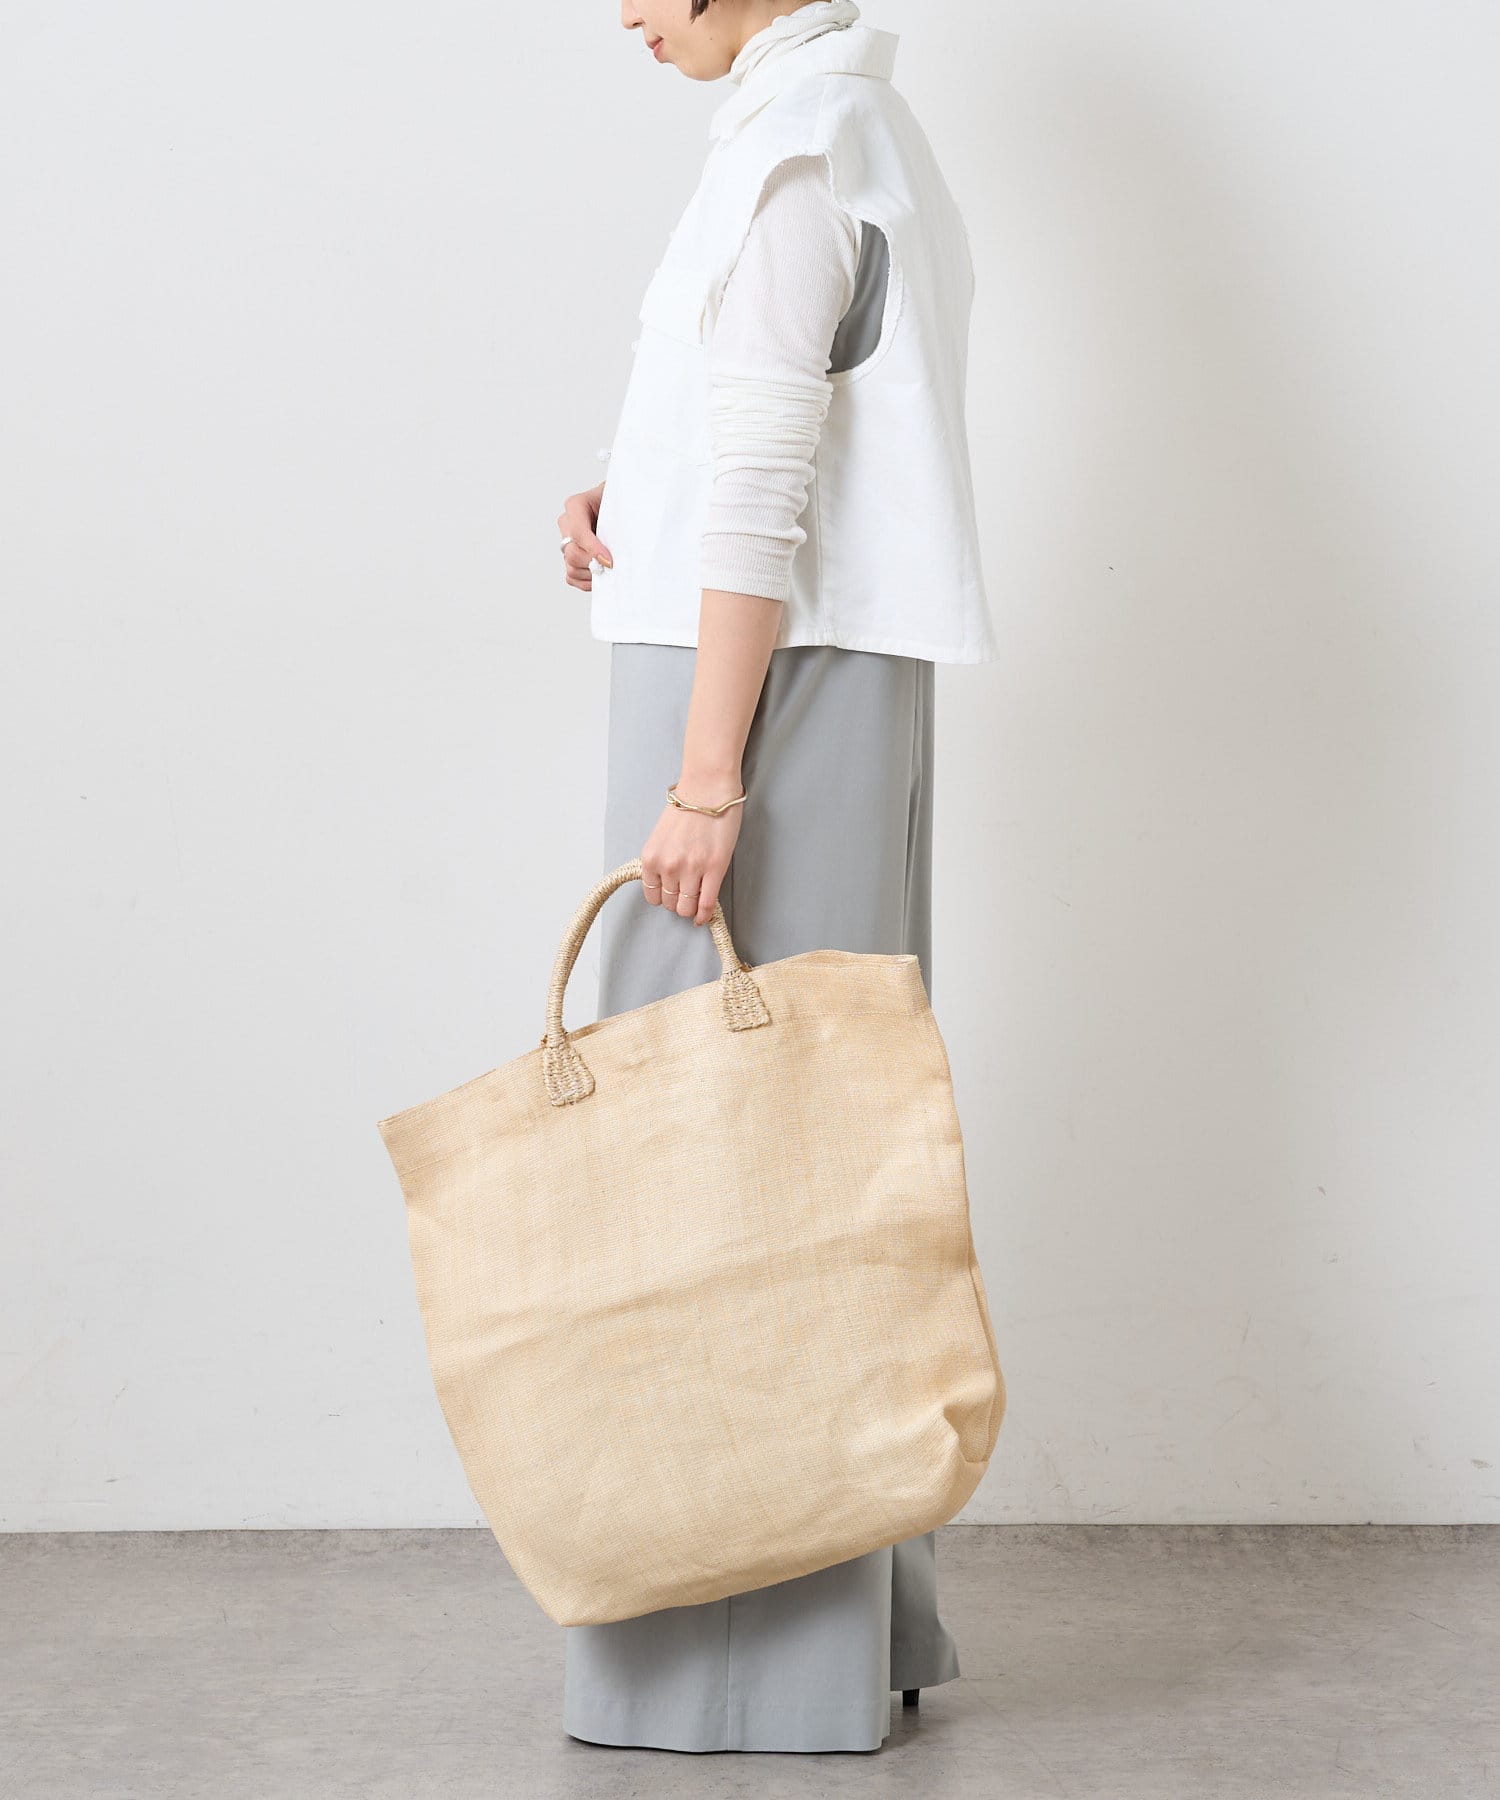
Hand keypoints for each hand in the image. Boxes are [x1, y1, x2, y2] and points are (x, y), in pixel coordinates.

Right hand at [556, 481, 611, 591]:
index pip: (578, 532)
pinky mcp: (570, 557)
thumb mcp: (622, 503)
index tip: (610, 561)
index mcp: (576, 505)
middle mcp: (567, 524)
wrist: (621, 507)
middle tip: (613, 566)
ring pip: (571, 567)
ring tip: (610, 569)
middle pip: (572, 553)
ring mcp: (567, 542)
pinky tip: (602, 576)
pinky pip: (572, 577)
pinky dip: (588, 582)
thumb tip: (624, 545)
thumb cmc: (621, 503)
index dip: (593, 550)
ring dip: (592, 574)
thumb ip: (621, 518)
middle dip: (593, 563)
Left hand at [640, 775, 744, 926]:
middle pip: (670, 904)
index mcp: (651, 858)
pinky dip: (705, 914)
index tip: (672, 896)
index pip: (652, 896)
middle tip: (687, 896)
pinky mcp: (714, 868)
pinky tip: (704, 916)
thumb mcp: (661, 836)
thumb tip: (668, 882)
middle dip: (678, 903)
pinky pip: (706, 903)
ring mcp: (691, 869)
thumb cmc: (687, 807)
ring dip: (691, 909)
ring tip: (697, 902)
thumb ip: (661, 859)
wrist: (708, 788)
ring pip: (686, 908)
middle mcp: (668, 866)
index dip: (663, 898)